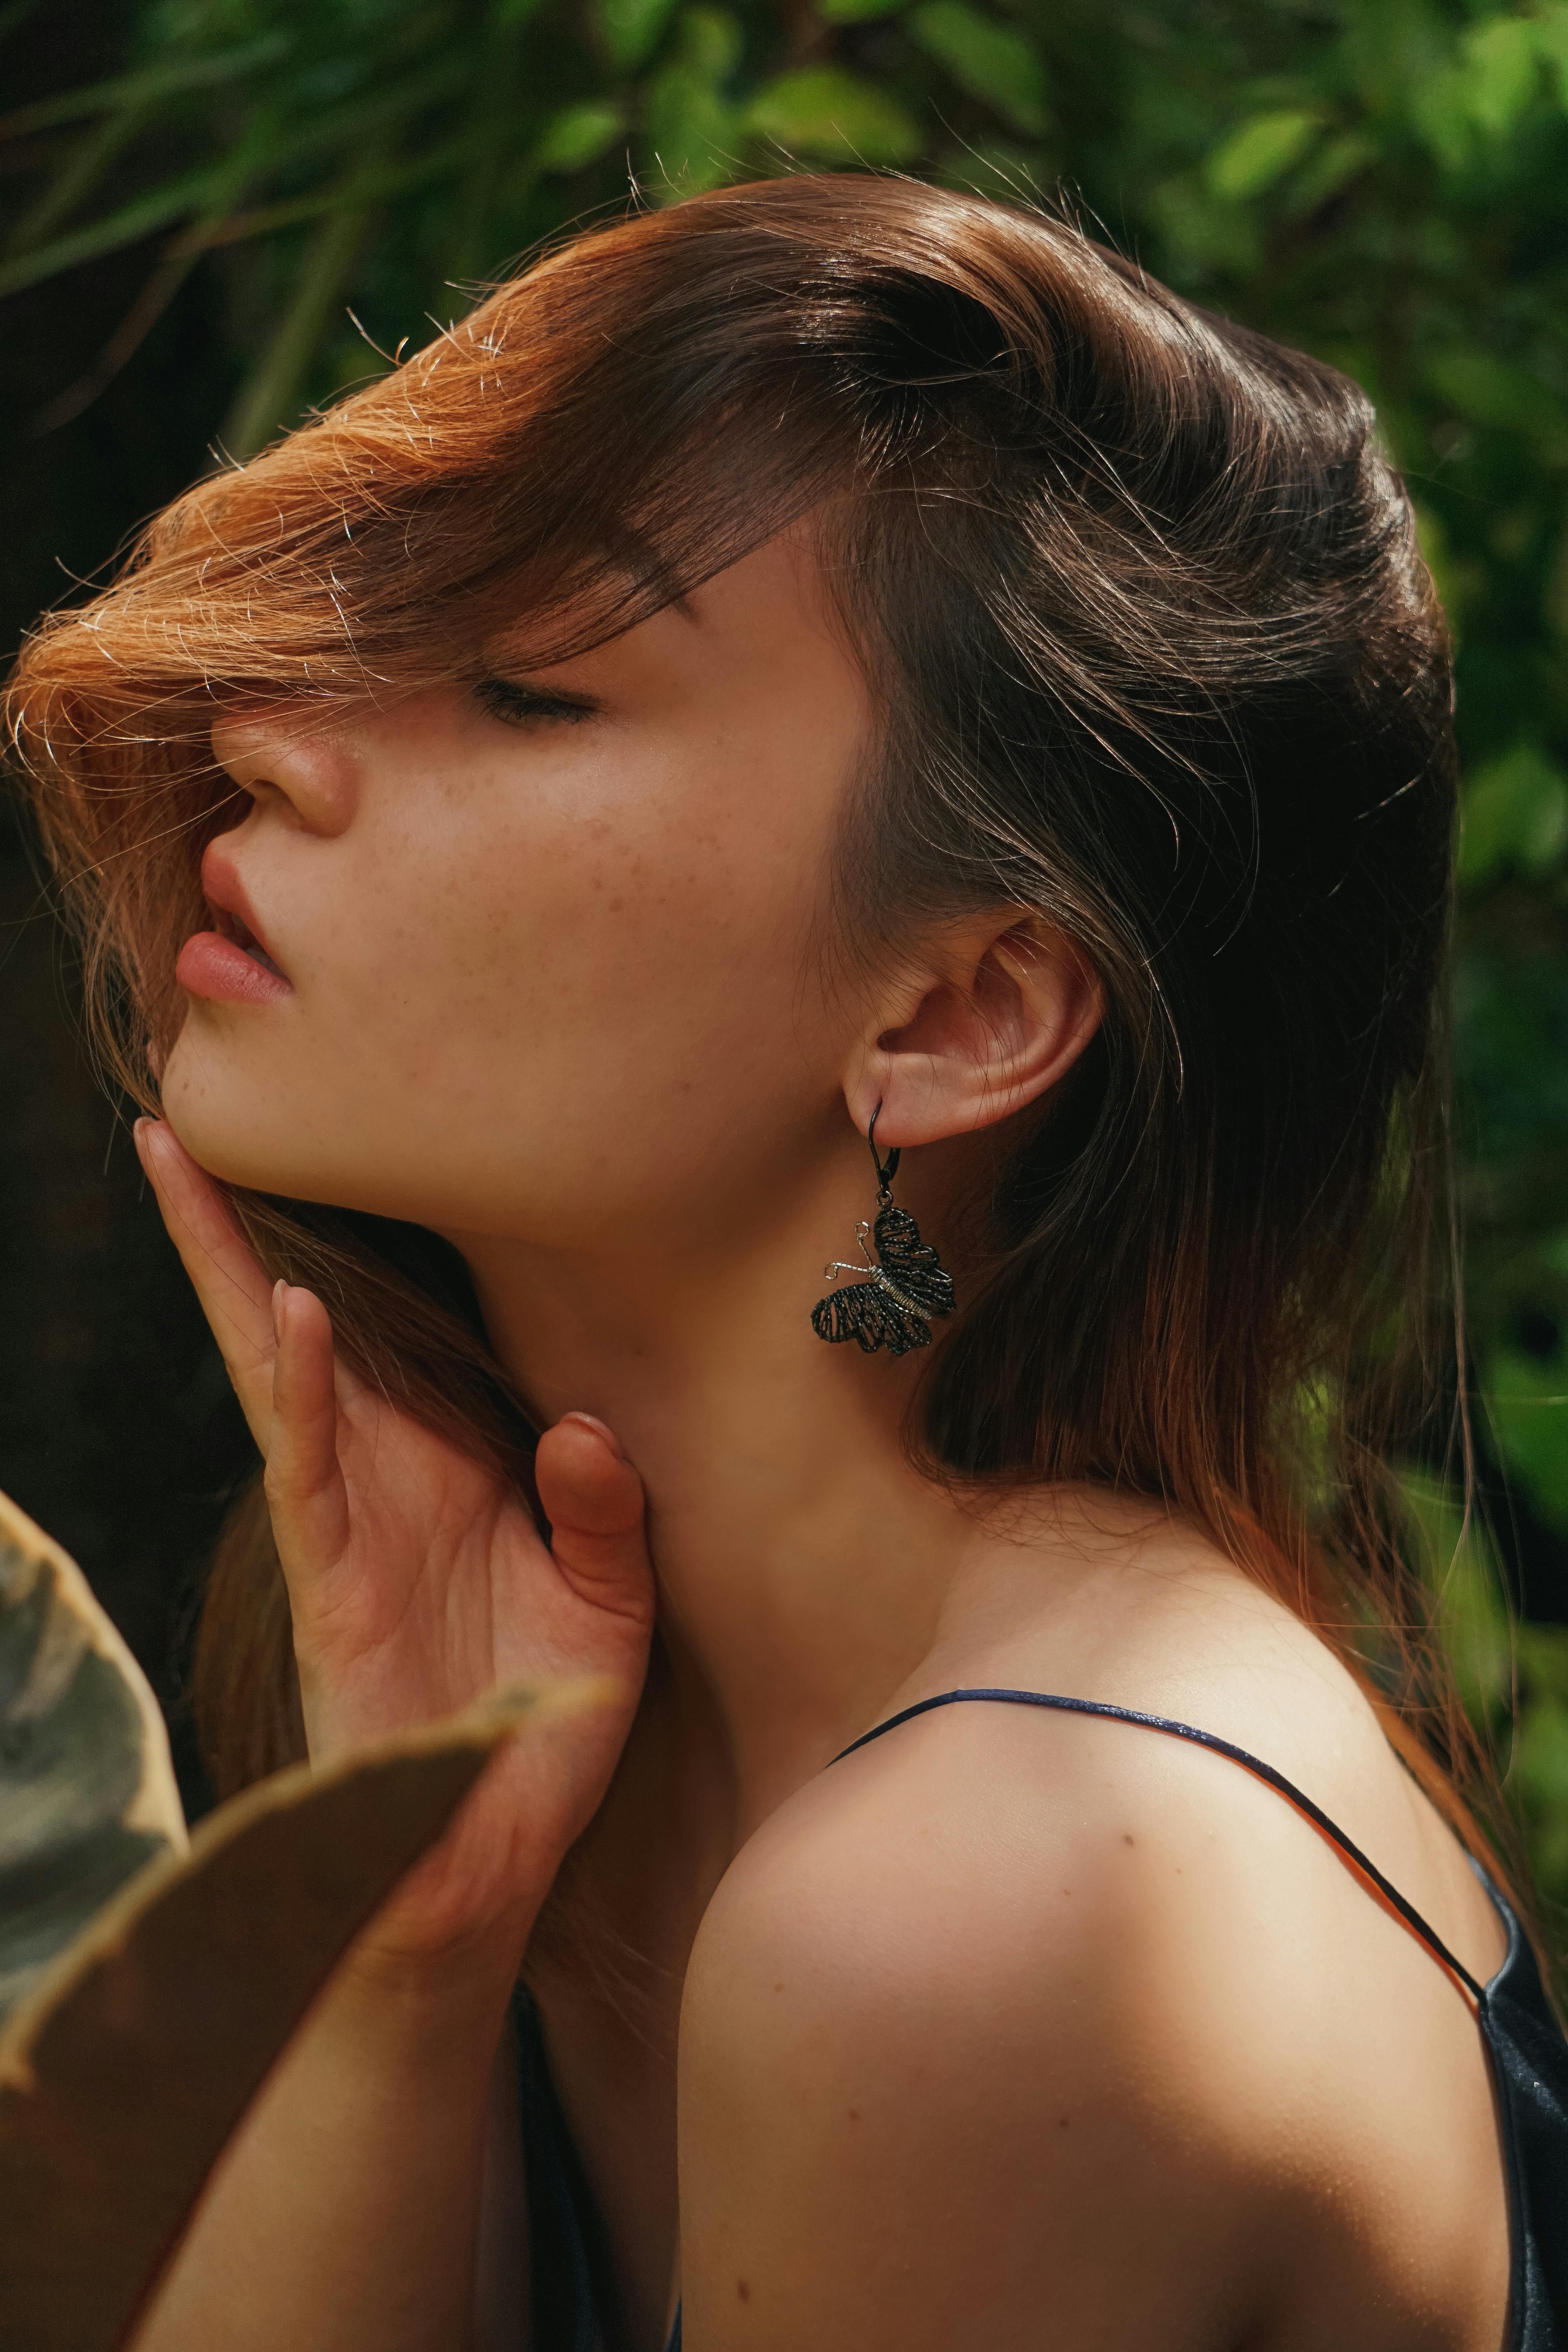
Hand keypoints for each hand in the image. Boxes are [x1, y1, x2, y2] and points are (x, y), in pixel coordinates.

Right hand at [134, 1119, 654, 1973]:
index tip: (324, 1139)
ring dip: (231, 1270)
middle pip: (296, 1322)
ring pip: (272, 1372)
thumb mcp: (612, 1601)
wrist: (496, 1853)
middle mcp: (382, 1476)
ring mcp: (346, 1526)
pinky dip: (298, 1392)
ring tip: (188, 1165)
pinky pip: (310, 1471)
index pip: (384, 1328)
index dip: (343, 1238)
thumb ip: (606, 1510)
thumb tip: (577, 1427)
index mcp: (444, 1461)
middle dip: (235, 1222)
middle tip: (181, 1114)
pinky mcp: (333, 1588)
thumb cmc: (545, 1722)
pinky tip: (282, 1318)